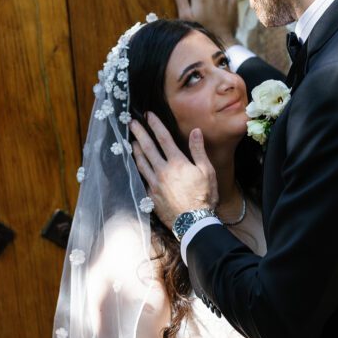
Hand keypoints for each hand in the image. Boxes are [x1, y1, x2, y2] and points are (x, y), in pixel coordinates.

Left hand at [130, 113, 217, 227]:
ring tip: (131, 142)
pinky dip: (137, 169)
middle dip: (139, 133)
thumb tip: (195, 131)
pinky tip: (136, 166)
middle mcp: (162, 171)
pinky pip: (141, 179)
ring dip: (135, 150)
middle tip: (131, 123)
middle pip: (147, 148)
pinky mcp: (150, 196)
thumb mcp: (207, 171)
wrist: (194, 222)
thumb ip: (198, 150)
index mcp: (177, 163)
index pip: (163, 138)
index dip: (155, 124)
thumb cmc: (204, 197)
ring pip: (141, 163)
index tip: (148, 115)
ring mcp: (154, 184)